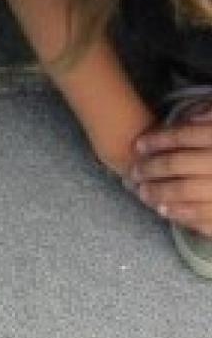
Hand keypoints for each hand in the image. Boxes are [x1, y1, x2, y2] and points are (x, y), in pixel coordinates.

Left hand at [130, 109, 211, 236]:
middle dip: (152, 168)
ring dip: (161, 193)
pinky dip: (183, 215)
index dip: (159, 140)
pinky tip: (166, 212)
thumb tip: (194, 119)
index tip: (138, 145)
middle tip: (133, 172)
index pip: (186, 135)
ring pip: (188, 192)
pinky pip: (206, 218)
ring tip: (142, 193)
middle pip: (180, 164)